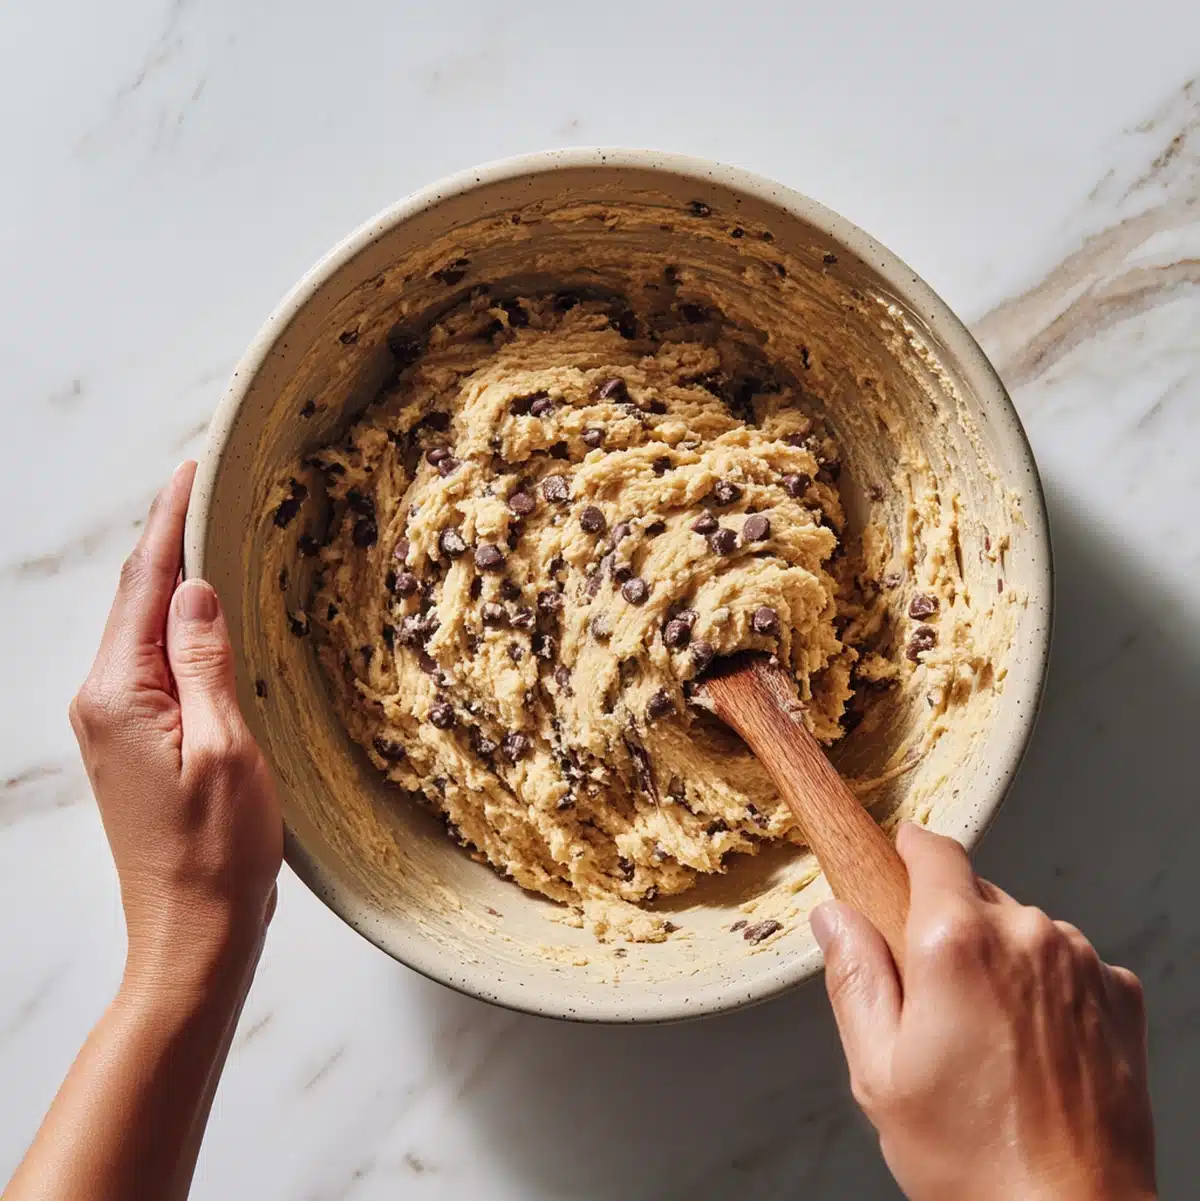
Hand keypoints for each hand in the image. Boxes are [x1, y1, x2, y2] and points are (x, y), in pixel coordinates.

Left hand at [69, 461, 282, 994]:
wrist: (193, 932)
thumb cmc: (217, 850)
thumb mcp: (227, 747)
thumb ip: (204, 661)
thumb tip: (192, 589)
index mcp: (120, 694)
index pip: (144, 587)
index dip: (170, 525)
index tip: (192, 472)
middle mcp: (104, 702)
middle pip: (136, 603)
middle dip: (170, 544)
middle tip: (209, 491)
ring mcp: (116, 726)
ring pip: (146, 634)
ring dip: (176, 586)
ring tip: (215, 538)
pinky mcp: (137, 745)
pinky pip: (157, 667)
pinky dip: (181, 631)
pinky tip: (211, 618)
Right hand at [812, 823, 1154, 1200]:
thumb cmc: (973, 1159)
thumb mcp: (878, 1072)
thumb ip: (853, 977)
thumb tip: (834, 918)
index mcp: (956, 943)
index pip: (932, 851)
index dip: (908, 848)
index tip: (898, 852)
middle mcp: (1025, 935)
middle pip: (974, 892)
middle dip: (947, 925)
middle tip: (931, 996)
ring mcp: (1080, 963)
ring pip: (1022, 927)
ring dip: (999, 956)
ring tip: (986, 1036)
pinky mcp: (1119, 995)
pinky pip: (1068, 962)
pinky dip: (1047, 985)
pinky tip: (1032, 1045)